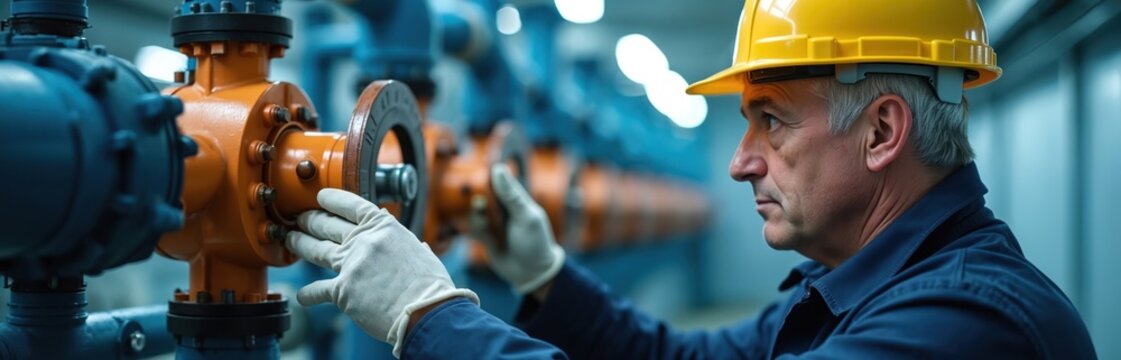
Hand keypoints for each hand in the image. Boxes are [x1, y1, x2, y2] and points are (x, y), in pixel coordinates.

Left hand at [285, 188, 477, 356]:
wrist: (425, 312)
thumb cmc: (430, 287)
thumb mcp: (420, 253)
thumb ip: (404, 243)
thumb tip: (403, 234)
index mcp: (385, 228)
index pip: (352, 206)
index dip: (333, 199)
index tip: (321, 196)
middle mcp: (365, 241)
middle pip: (328, 225)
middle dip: (310, 220)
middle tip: (300, 218)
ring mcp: (351, 264)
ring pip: (316, 249)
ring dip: (299, 243)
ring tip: (290, 239)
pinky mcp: (342, 290)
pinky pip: (318, 289)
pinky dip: (308, 294)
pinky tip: (302, 296)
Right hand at [469, 165, 564, 294]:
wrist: (531, 274)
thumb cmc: (535, 243)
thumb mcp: (526, 217)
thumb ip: (511, 195)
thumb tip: (498, 169)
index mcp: (517, 199)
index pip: (499, 180)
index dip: (487, 176)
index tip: (477, 177)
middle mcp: (504, 208)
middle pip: (483, 194)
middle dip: (477, 197)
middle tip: (480, 205)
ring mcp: (494, 222)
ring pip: (476, 211)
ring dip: (477, 216)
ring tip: (485, 225)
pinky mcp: (486, 236)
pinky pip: (474, 227)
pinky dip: (474, 228)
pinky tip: (483, 235)